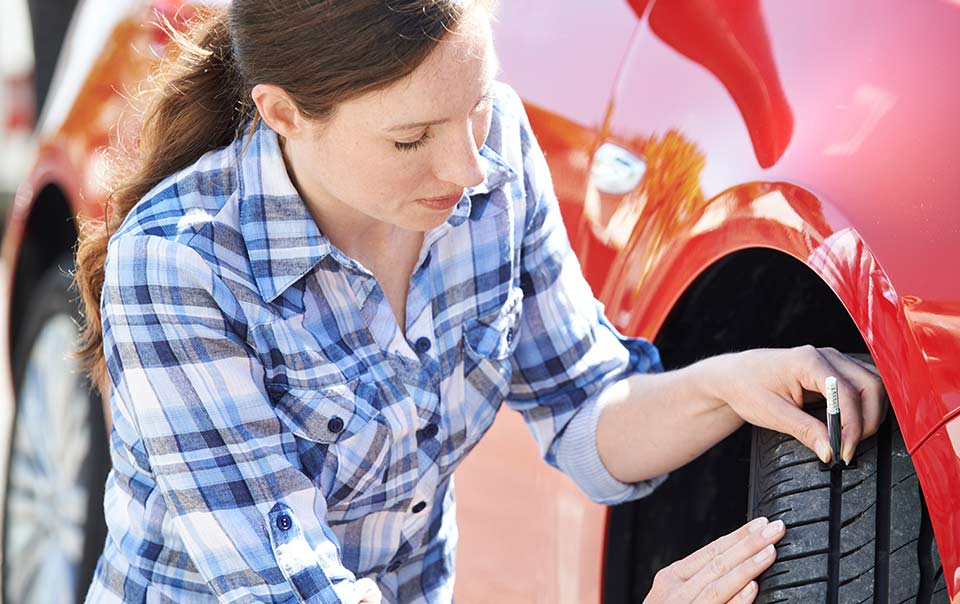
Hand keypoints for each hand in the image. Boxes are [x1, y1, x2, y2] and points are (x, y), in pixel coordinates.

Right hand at [644, 516, 783, 602]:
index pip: (710, 551)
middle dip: (748, 544)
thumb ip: (699, 579)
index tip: (761, 524)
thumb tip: (734, 558)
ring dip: (746, 567)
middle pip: (717, 563)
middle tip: (774, 529)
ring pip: (718, 585)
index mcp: (671, 578)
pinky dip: (736, 601)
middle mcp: (674, 592)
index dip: (737, 536)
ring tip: (769, 552)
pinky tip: (752, 588)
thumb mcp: (675, 594)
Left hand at [704, 346, 887, 464]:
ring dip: (870, 412)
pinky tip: (852, 424)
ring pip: (872, 383)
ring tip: (852, 438)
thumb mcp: (773, 414)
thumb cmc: (748, 388)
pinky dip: (865, 405)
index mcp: (808, 361)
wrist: (735, 376)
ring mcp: (833, 360)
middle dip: (867, 420)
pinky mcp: (835, 369)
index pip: (847, 393)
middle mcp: (826, 356)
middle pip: (870, 385)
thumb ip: (806, 431)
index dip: (852, 426)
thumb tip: (831, 450)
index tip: (844, 451)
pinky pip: (863, 384)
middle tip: (849, 448)